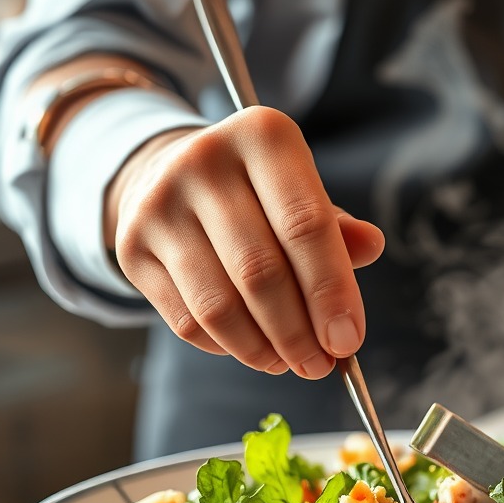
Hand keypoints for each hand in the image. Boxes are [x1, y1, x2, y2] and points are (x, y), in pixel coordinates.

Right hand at [106, 106, 384, 377]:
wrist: (172, 174)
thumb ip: (338, 228)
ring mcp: (159, 204)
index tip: (348, 341)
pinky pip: (187, 321)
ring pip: (219, 306)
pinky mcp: (132, 247)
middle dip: (298, 333)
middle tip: (321, 365)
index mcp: (262, 136)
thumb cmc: (260, 194)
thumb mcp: (304, 193)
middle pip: (260, 271)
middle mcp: (204, 161)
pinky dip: (227, 347)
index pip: (305, 225)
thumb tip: (371, 247)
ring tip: (290, 364)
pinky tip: (254, 349)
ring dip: (263, 350)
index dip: (331, 291)